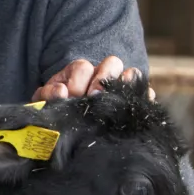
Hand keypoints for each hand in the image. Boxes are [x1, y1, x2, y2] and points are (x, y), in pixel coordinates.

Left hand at [32, 56, 154, 101]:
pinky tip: (135, 107)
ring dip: (125, 84)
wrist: (69, 131)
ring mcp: (119, 86)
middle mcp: (102, 74)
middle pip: (112, 63)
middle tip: (94, 96)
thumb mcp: (47, 102)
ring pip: (131, 74)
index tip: (71, 94)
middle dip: (103, 79)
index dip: (78, 79)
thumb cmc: (58, 110)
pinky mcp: (133, 101)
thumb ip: (48, 95)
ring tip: (117, 100)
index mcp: (79, 73)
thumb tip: (61, 91)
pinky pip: (145, 93)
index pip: (83, 67)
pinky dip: (144, 97)